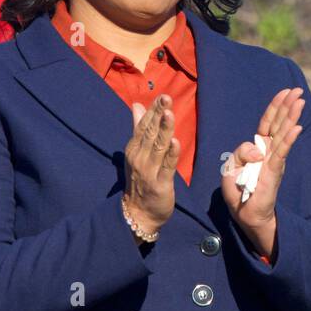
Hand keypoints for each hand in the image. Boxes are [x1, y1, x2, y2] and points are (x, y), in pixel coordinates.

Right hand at [122, 93, 180, 236]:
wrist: (138, 214)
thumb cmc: (140, 180)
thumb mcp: (137, 153)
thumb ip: (139, 128)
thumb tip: (138, 106)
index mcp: (134, 149)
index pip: (144, 126)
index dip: (153, 111)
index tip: (162, 96)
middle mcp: (139, 158)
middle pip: (150, 133)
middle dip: (158, 115)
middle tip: (166, 98)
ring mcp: (149, 171)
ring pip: (158, 147)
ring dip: (164, 130)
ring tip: (169, 114)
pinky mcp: (160, 184)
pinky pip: (166, 167)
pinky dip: (171, 155)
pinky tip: (175, 142)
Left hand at [220, 87, 304, 257]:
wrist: (244, 213)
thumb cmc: (237, 191)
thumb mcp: (230, 168)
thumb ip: (240, 153)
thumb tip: (258, 150)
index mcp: (258, 148)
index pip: (267, 123)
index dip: (275, 107)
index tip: (285, 92)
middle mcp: (269, 151)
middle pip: (279, 123)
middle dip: (288, 106)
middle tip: (299, 90)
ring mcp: (273, 160)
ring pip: (283, 133)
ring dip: (292, 116)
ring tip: (301, 101)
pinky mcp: (274, 171)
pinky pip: (282, 151)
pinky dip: (289, 139)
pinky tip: (297, 127)